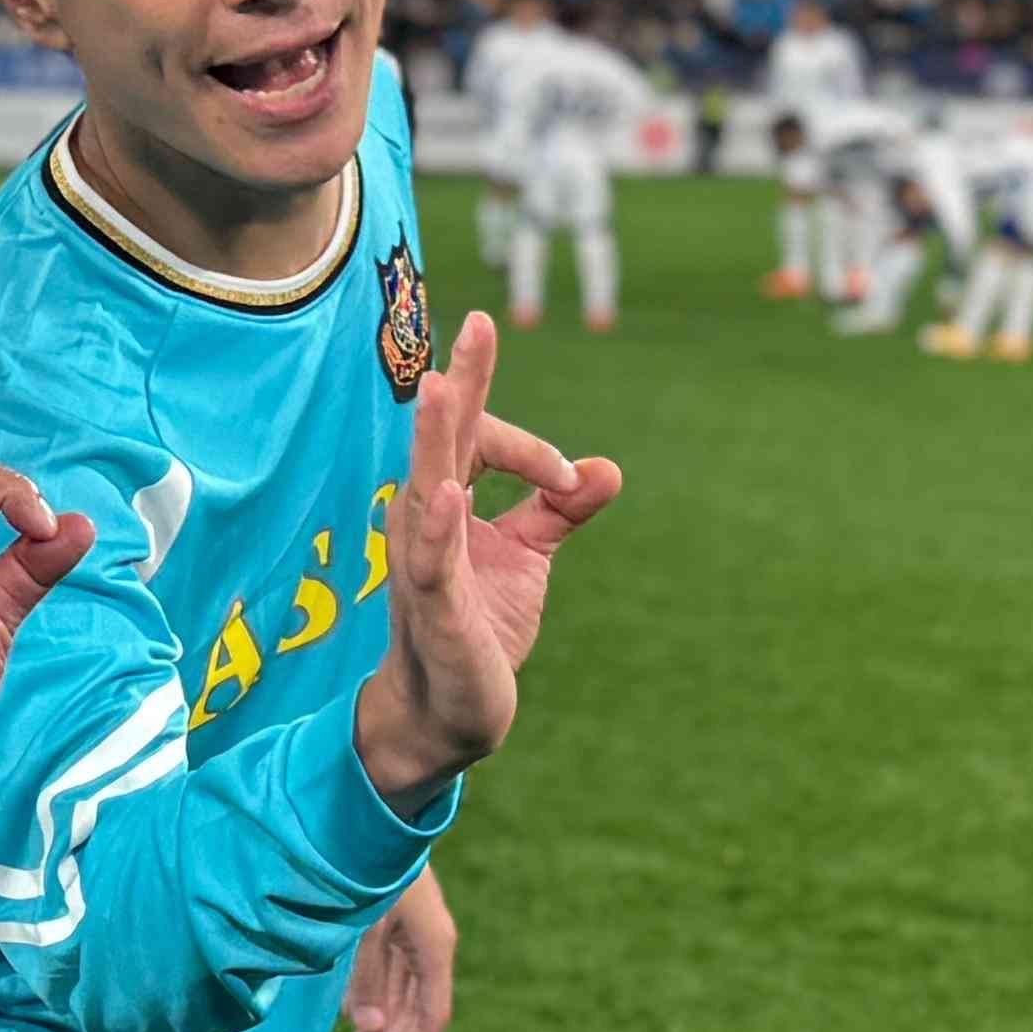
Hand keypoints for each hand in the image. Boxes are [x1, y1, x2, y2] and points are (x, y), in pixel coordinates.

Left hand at [339, 865, 455, 1031]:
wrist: (377, 818)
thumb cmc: (369, 869)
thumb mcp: (366, 926)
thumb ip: (366, 978)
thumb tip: (370, 1027)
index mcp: (434, 947)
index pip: (433, 1013)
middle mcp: (430, 946)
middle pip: (417, 1009)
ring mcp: (415, 937)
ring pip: (403, 994)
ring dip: (381, 1026)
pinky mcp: (398, 928)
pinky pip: (391, 974)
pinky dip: (375, 999)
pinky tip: (356, 1020)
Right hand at [351, 311, 622, 806]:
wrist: (450, 710)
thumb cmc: (477, 626)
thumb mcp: (526, 558)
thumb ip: (558, 511)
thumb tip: (608, 469)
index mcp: (447, 502)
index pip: (479, 442)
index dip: (533, 449)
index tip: (574, 482)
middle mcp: (426, 521)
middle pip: (443, 440)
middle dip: (463, 381)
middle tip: (476, 321)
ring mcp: (424, 561)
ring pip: (427, 487)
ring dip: (435, 438)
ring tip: (442, 389)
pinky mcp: (433, 606)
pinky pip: (429, 560)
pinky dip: (436, 524)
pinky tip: (443, 491)